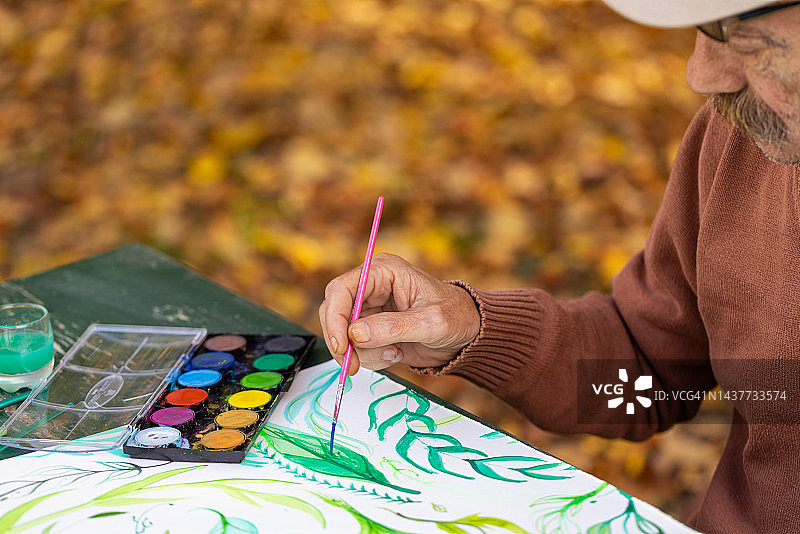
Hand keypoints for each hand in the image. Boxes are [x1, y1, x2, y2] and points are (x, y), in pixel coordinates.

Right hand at [319, 253, 480, 374]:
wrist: (467, 334)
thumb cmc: (456, 317)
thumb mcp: (431, 322)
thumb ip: (393, 327)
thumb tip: (356, 334)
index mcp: (384, 271)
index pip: (342, 289)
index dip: (335, 317)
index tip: (341, 345)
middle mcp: (371, 286)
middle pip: (334, 311)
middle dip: (343, 341)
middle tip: (354, 364)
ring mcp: (369, 308)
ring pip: (342, 333)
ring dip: (361, 352)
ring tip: (394, 354)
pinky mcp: (371, 329)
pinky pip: (354, 347)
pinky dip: (368, 358)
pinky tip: (394, 354)